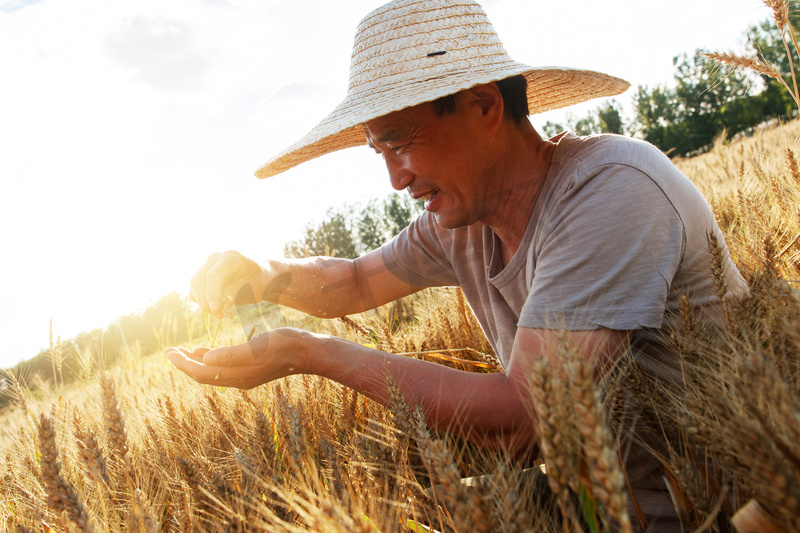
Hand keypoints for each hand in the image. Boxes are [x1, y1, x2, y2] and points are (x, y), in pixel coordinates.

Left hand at [164, 328, 310, 388]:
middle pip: (203, 374)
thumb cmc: (284, 345)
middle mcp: (238, 379)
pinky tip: (205, 351)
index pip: (201, 372)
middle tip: (169, 351)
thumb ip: (231, 354)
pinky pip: (223, 367)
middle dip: (184, 363)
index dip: (182, 363)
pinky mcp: (250, 370)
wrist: (307, 352)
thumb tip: (205, 359)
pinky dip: (210, 359)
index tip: (168, 352)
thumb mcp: (257, 346)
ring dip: (195, 362)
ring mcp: (244, 376)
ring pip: (212, 371)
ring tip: (181, 351)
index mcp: (237, 375)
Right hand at [190, 251, 266, 317]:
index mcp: (231, 258)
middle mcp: (216, 258)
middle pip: (199, 280)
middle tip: (219, 315)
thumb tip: (215, 306)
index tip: (215, 310)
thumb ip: (233, 294)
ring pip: (194, 285)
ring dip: (203, 302)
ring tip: (219, 313)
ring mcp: (207, 264)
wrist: (258, 276)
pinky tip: (216, 306)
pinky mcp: (202, 274)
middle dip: (205, 301)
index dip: (212, 294)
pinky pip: (195, 289)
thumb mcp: (251, 289)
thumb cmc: (257, 282)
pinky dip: (202, 300)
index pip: (214, 275)